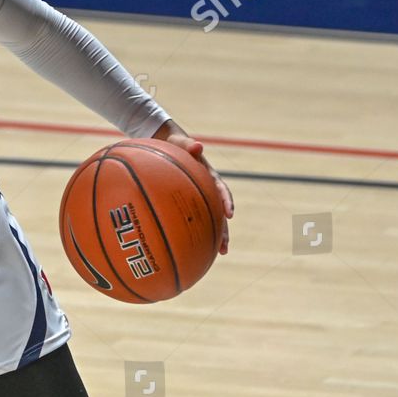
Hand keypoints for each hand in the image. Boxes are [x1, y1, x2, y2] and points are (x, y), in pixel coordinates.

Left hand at [152, 120, 232, 254]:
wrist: (167, 145)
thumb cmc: (174, 144)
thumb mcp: (180, 142)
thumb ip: (188, 144)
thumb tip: (198, 145)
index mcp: (208, 175)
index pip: (221, 190)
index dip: (226, 202)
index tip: (229, 214)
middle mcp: (207, 189)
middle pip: (219, 212)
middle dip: (224, 230)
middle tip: (225, 248)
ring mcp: (198, 196)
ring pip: (209, 218)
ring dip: (215, 235)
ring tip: (218, 254)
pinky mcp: (188, 202)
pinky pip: (193, 218)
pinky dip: (195, 231)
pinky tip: (190, 246)